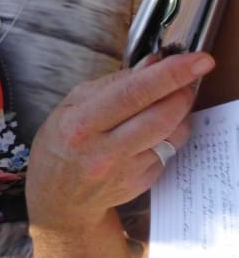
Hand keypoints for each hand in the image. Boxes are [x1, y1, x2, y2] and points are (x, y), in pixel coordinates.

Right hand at [26, 52, 214, 228]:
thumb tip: (153, 63)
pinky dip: (169, 134)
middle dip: (183, 91)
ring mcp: (125, 170)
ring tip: (169, 102)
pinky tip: (153, 131)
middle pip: (161, 117)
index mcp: (80, 124)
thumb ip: (113, 83)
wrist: (59, 198)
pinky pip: (169, 151)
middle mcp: (103, 150)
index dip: (170, 75)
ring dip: (180, 112)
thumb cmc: (61, 145)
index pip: (132, 94)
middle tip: (190, 75)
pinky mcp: (142, 183)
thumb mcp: (71, 106)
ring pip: (173, 134)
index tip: (198, 60)